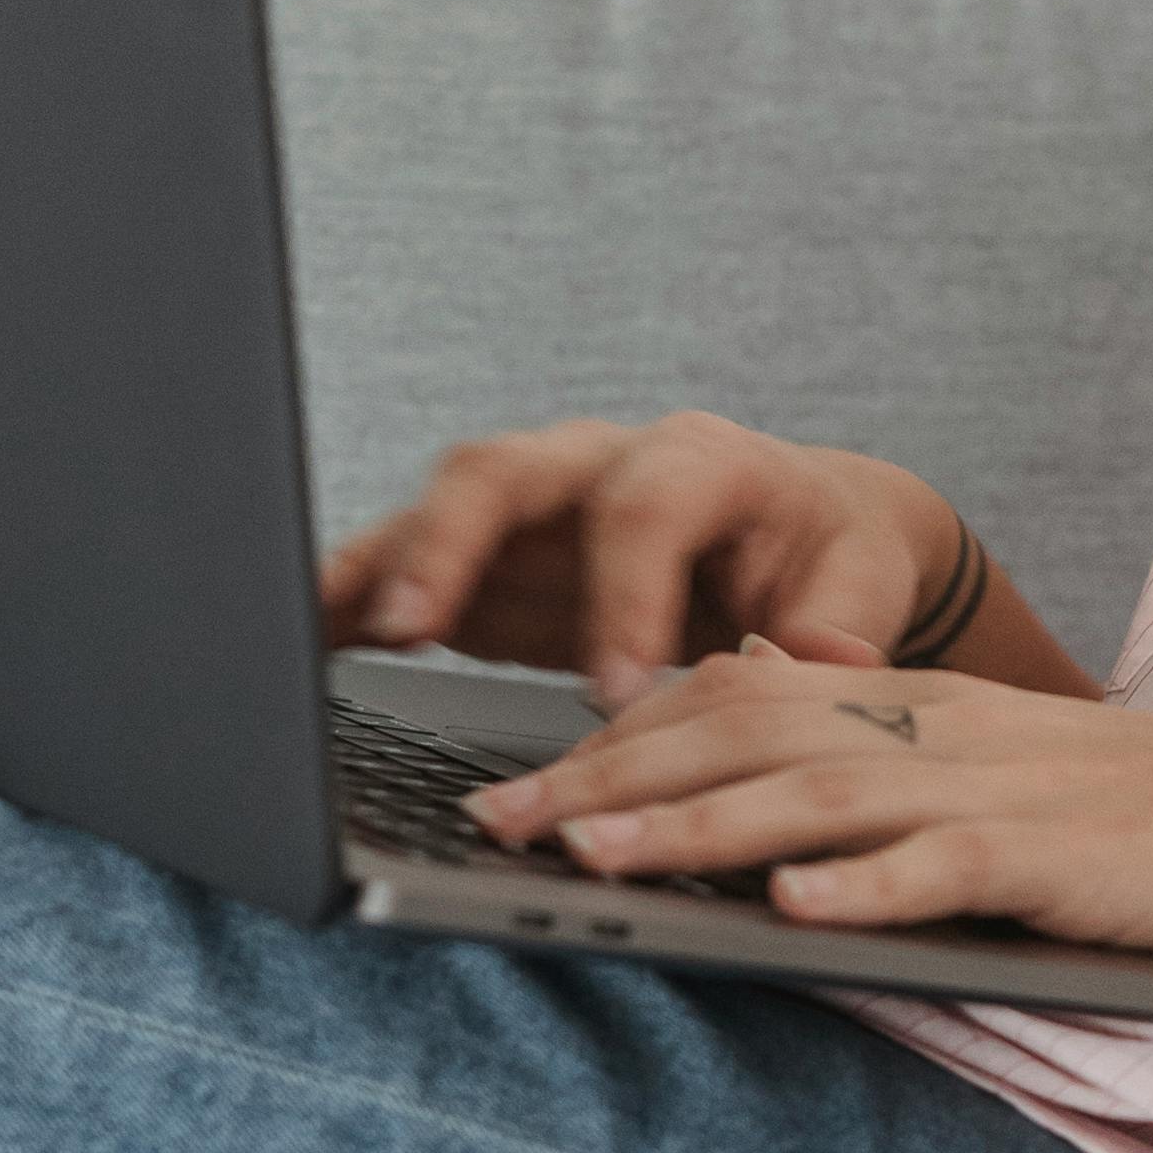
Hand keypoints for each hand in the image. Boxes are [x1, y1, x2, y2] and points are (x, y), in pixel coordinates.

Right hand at [321, 418, 967, 704]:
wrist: (802, 538)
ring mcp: (529, 509)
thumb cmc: (828, 559)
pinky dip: (348, 603)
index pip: (643, 508)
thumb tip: (822, 657)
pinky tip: (294, 643)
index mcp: (699, 463)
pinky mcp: (485, 560)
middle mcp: (595, 464)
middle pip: (500, 472)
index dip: (622, 593)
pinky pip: (402, 568)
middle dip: (449, 545)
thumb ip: (839, 623)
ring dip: (376, 574)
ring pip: (432, 514)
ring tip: (306, 635)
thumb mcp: (859, 587)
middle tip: (415, 630)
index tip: (615, 689)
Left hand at [475, 655, 1152, 1152]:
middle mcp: (955, 734)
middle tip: (496, 820)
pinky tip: (782, 905)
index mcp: (939, 718)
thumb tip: (781, 837)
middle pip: (746, 735)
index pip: (748, 702)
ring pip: (817, 792)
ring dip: (690, 826)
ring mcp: (1012, 794)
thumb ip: (912, 805)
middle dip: (609, 776)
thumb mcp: (1029, 805)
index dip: (623, 734)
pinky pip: (947, 868)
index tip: (520, 779)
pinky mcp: (1071, 862)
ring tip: (587, 858)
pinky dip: (861, 884)